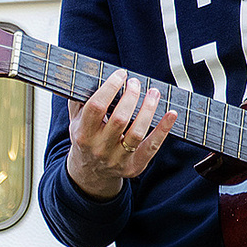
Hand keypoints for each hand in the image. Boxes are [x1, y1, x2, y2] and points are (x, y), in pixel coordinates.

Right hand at [65, 68, 179, 201]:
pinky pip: (151, 146)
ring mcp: (117, 159)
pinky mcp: (133, 166)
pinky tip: (171, 114)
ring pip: (137, 131)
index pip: (96, 107)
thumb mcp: (75, 122)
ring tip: (153, 92)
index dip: (110, 87)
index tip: (121, 74)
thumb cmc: (85, 140)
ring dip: (148, 108)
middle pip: (119, 118)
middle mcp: (99, 148)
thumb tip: (88, 72)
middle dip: (131, 95)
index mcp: (82, 134)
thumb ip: (79, 99)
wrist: (90, 174)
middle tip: (135, 83)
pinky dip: (163, 129)